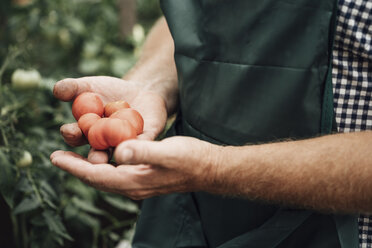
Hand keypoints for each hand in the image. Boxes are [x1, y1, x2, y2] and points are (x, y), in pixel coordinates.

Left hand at [50, 136, 221, 198]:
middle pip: (96, 179)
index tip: (54, 157)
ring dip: (88, 166)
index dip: (74, 167)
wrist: (207, 168)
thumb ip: (143, 152)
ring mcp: (138, 183)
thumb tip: (118, 151)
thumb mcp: (167, 152)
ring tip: (74, 154)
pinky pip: (116, 172)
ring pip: (105, 176)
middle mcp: (132, 186)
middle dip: (76, 167)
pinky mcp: (144, 176)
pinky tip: (102, 152)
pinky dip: (103, 163)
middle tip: (57, 155)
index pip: (96, 176)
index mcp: (133, 181)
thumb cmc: (190, 159)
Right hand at [53, 76, 167, 162]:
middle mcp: (103, 144)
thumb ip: (72, 87)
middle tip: (97, 158)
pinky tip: (139, 144)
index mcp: (85, 133)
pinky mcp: (145, 140)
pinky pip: (142, 144)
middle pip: (97, 153)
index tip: (71, 131)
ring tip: (118, 154)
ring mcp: (124, 144)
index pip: (74, 136)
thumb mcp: (89, 86)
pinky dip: (140, 145)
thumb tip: (57, 89)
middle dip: (96, 156)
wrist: (138, 89)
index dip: (71, 134)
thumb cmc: (109, 90)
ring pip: (120, 152)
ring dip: (119, 154)